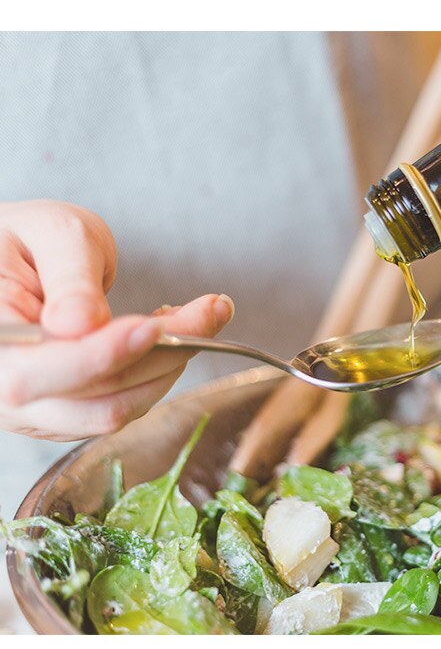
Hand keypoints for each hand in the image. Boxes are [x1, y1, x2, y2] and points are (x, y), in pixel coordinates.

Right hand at [0, 200, 234, 439]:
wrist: (16, 263)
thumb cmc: (29, 240)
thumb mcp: (52, 234)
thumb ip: (68, 278)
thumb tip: (79, 325)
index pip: (35, 371)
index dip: (101, 355)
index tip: (154, 327)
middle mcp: (0, 390)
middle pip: (90, 396)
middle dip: (162, 356)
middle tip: (211, 310)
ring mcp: (32, 410)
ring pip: (114, 410)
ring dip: (167, 367)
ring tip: (194, 316)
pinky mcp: (63, 414)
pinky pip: (119, 407)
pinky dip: (155, 375)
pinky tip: (167, 336)